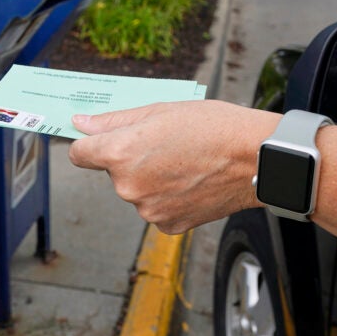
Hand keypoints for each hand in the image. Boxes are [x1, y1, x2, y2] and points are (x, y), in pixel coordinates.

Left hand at [68, 100, 279, 233]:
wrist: (256, 159)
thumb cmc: (213, 127)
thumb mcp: (159, 110)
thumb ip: (114, 121)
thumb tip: (81, 124)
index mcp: (120, 154)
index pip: (80, 154)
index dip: (91, 144)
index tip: (101, 141)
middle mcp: (127, 187)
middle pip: (113, 172)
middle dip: (131, 159)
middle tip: (165, 145)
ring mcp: (147, 209)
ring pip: (136, 190)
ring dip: (151, 179)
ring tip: (184, 163)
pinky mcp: (167, 224)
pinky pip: (156, 207)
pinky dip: (168, 197)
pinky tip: (191, 182)